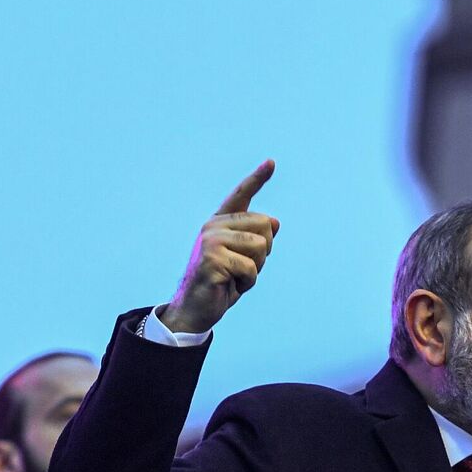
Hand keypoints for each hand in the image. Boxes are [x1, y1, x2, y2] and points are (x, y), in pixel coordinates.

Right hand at [159, 161, 279, 334]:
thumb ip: (258, 240)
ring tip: (235, 277)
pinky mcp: (213, 258)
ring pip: (261, 247)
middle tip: (242, 269)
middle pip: (266, 225)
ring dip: (255, 269)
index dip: (258, 178)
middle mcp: (214, 226)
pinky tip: (230, 286)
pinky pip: (250, 268)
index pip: (242, 195)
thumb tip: (275, 222)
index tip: (272, 162)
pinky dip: (247, 283)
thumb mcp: (245, 260)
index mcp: (221, 223)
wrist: (195, 309)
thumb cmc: (222, 284)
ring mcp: (212, 240)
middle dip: (264, 253)